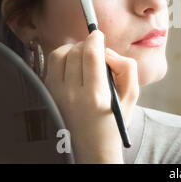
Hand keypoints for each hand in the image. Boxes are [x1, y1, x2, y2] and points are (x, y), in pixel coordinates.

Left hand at [44, 30, 139, 163]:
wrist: (92, 146)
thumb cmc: (114, 120)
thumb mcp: (132, 95)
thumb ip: (127, 67)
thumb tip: (108, 52)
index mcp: (96, 95)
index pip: (91, 54)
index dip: (95, 38)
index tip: (99, 34)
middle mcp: (72, 94)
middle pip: (75, 52)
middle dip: (86, 44)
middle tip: (95, 48)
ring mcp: (56, 95)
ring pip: (58, 55)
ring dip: (71, 48)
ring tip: (82, 55)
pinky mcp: (47, 95)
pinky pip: (50, 66)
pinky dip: (61, 59)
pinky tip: (72, 65)